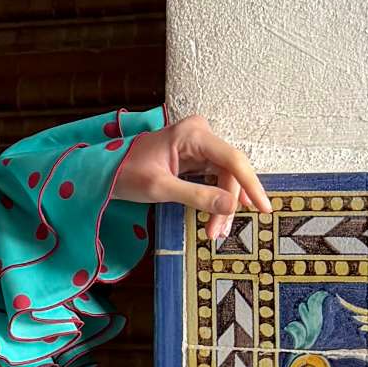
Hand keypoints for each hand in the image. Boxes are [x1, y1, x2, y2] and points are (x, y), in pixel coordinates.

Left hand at [110, 113, 269, 245]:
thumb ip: (197, 196)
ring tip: (215, 231)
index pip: (232, 160)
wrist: (103, 170)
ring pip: (224, 177)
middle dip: (227, 203)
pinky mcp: (195, 157)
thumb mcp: (160, 188)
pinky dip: (214, 199)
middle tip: (218, 232)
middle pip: (230, 171)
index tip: (264, 209)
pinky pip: (214, 178)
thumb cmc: (125, 173)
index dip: (251, 185)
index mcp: (193, 134)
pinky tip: (214, 219)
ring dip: (222, 205)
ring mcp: (199, 145)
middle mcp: (200, 134)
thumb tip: (232, 206)